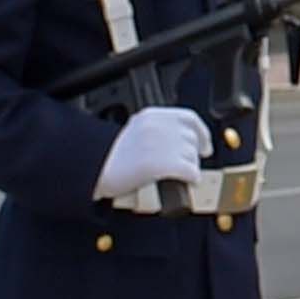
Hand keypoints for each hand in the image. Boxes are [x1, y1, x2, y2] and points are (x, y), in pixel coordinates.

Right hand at [95, 103, 209, 202]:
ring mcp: (161, 144)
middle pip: (192, 140)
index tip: (205, 145)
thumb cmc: (109, 157)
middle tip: (183, 166)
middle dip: (192, 155)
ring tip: (174, 175)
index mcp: (152, 116)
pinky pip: (191, 172)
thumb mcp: (135, 131)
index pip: (189, 118)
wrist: (94, 170)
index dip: (202, 133)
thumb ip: (158, 130)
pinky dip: (191, 179)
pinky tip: (184, 183)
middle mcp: (159, 126)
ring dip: (189, 168)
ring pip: (193, 157)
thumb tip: (182, 140)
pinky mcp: (162, 164)